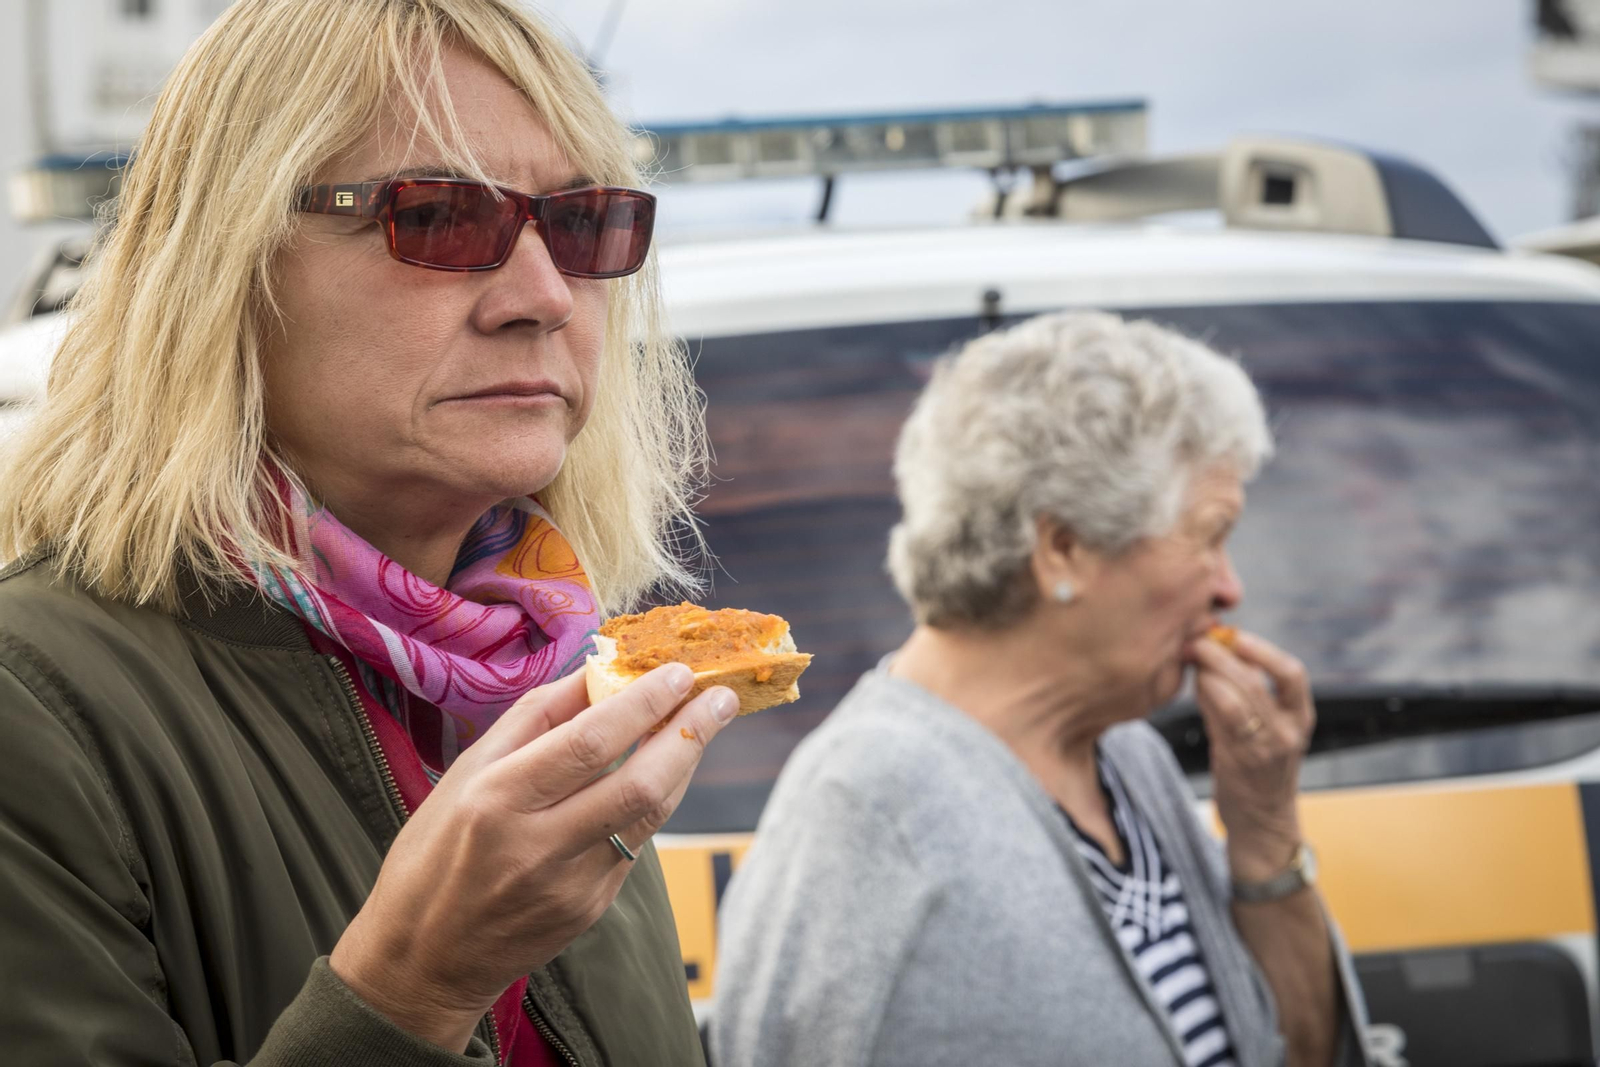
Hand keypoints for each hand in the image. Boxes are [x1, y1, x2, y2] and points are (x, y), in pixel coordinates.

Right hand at [329, 664, 737, 1051]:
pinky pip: (635, 843)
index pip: (589, 742)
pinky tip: (663, 770)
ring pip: (650, 815)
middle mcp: (538, 844)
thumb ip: (534, 719)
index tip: (677, 671)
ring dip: (686, 763)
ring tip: (706, 722)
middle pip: (639, 782)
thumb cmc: (436, 851)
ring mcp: (571, 884)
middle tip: (721, 694)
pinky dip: (654, 800)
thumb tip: (597, 670)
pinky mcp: (591, 909)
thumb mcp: (466, 773)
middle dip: (691, 731)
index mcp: (497, 799)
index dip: (643, 703)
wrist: (423, 958)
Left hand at [1188, 630, 1315, 882]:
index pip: (1293, 674)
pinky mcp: (1239, 763)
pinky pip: (1220, 721)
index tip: (1237, 635)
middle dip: (1223, 655)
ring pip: (1236, 699)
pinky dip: (1205, 698)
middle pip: (1256, 682)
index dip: (1264, 650)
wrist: (1262, 824)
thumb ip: (1246, 693)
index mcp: (1301, 717)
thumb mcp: (1267, 728)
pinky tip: (1194, 687)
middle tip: (1196, 640)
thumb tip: (1217, 650)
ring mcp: (1265, 750)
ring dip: (1209, 673)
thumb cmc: (1259, 768)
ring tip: (1190, 659)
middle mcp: (1288, 732)